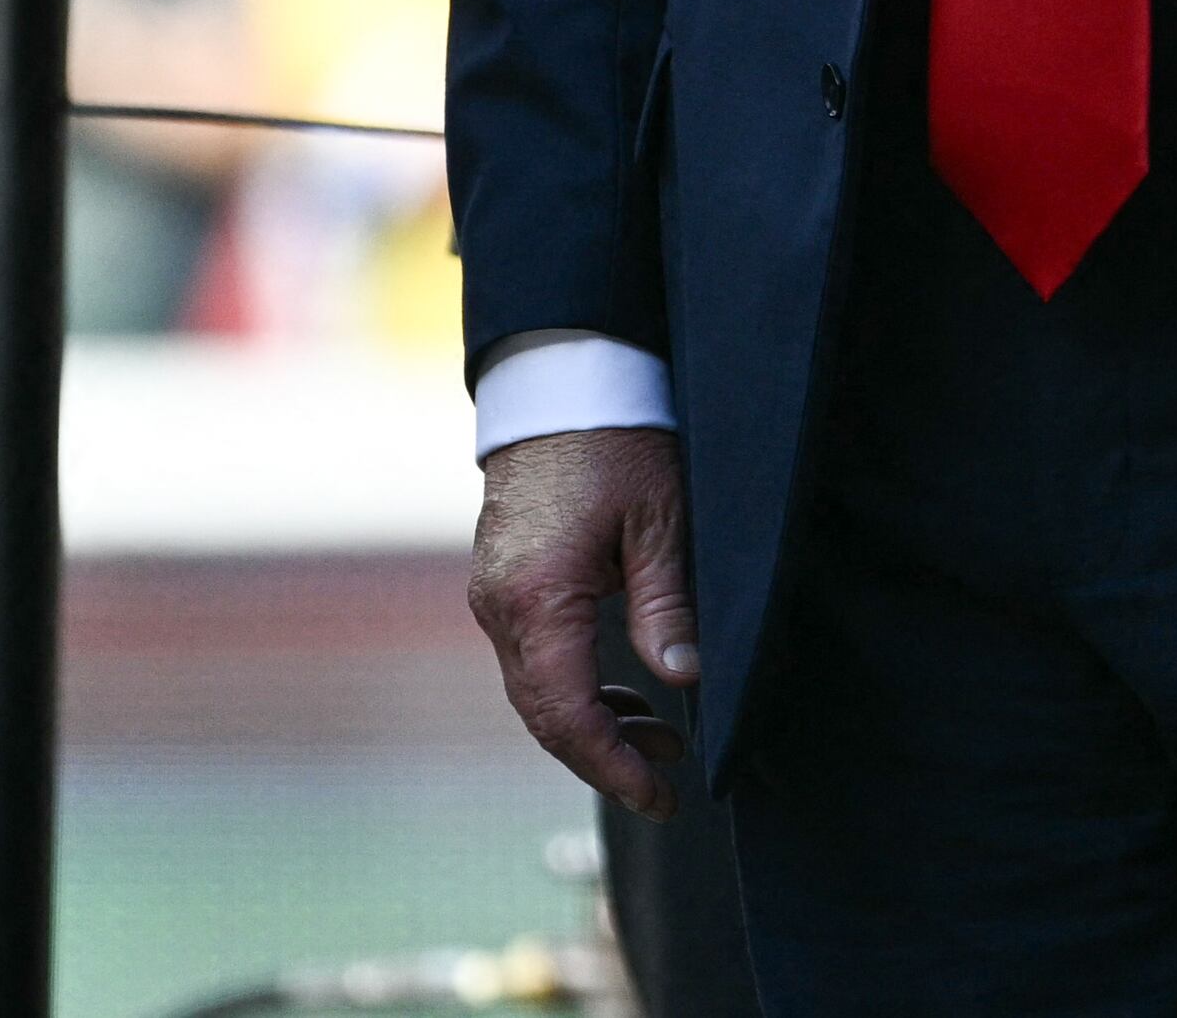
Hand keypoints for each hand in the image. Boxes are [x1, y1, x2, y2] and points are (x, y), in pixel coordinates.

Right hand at [470, 426, 699, 818]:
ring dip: (593, 724)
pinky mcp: (502, 582)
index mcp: (537, 597)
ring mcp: (494, 594)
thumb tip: (683, 678)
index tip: (660, 795)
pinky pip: (532, 658)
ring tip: (661, 739)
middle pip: (544, 715)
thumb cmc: (616, 441)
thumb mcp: (660, 522)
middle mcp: (501, 604)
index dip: (613, 766)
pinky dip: (574, 688)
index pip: (567, 714)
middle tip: (667, 780)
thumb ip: (666, 605)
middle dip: (605, 757)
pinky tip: (623, 695)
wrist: (559, 381)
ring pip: (536, 691)